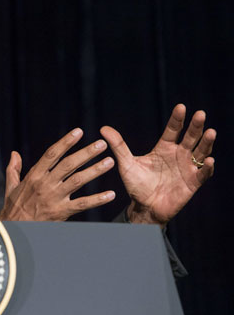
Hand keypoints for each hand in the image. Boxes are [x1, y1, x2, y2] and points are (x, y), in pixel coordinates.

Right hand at [0, 128, 115, 220]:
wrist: (15, 230)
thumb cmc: (14, 207)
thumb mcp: (11, 186)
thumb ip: (14, 168)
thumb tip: (14, 153)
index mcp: (34, 176)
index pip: (52, 154)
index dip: (66, 142)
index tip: (78, 132)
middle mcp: (45, 184)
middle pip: (68, 165)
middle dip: (86, 153)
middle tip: (101, 144)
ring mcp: (54, 198)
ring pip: (78, 181)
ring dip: (95, 171)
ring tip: (110, 162)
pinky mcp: (61, 212)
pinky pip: (82, 204)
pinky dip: (97, 199)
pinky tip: (110, 194)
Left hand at [100, 104, 215, 225]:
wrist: (144, 207)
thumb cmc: (136, 184)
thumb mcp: (127, 164)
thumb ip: (118, 146)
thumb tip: (103, 128)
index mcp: (164, 148)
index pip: (173, 130)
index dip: (177, 119)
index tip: (181, 106)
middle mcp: (178, 155)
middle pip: (190, 137)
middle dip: (196, 126)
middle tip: (200, 114)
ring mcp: (187, 168)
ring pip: (201, 152)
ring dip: (206, 143)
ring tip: (210, 132)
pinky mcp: (192, 183)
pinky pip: (203, 174)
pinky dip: (207, 168)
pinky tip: (210, 161)